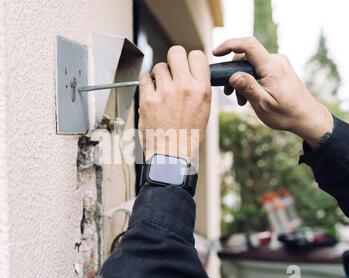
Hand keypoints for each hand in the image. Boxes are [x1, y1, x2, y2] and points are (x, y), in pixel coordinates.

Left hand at [139, 46, 211, 163]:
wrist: (172, 155)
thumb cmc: (188, 136)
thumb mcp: (204, 110)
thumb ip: (198, 88)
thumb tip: (190, 72)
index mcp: (202, 90)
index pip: (197, 55)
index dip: (190, 59)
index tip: (186, 66)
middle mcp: (184, 87)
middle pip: (176, 52)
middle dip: (173, 59)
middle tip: (172, 70)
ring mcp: (165, 92)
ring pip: (159, 66)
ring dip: (159, 75)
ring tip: (161, 88)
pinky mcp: (148, 99)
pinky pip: (144, 78)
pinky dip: (147, 82)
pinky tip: (151, 91)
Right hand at [213, 37, 333, 148]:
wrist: (307, 117)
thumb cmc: (286, 113)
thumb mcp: (263, 104)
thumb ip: (248, 88)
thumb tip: (232, 76)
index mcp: (272, 67)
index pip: (247, 45)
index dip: (229, 45)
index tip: (215, 53)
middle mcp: (276, 60)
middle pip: (246, 56)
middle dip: (233, 72)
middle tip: (227, 92)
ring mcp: (278, 64)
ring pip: (250, 64)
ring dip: (241, 79)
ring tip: (240, 100)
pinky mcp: (278, 69)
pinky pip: (258, 69)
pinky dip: (249, 80)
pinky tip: (249, 97)